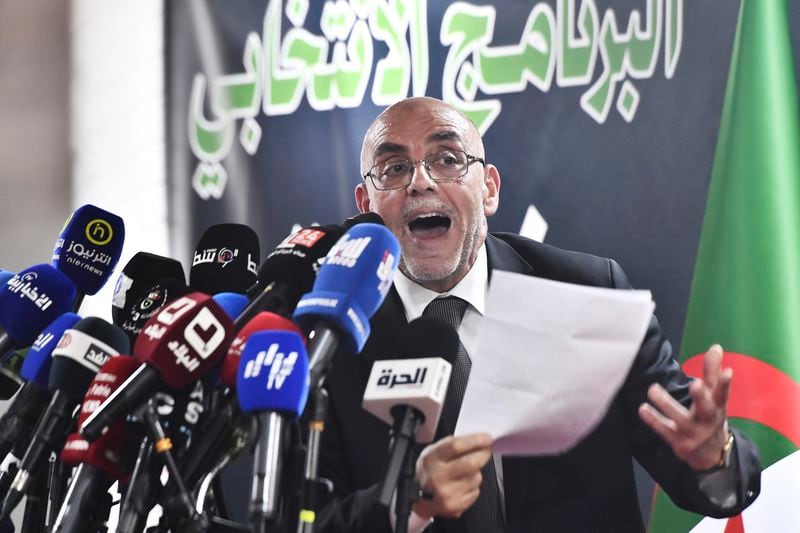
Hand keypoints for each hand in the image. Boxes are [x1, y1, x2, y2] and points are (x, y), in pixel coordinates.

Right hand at [412, 433, 492, 518]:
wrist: (416, 497)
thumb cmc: (428, 471)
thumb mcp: (433, 451)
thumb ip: (453, 444)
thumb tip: (477, 439)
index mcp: (431, 459)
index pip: (455, 446)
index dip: (475, 440)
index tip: (486, 438)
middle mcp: (437, 477)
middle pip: (469, 463)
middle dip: (482, 455)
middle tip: (486, 450)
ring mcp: (446, 494)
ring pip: (475, 478)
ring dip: (475, 473)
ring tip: (463, 473)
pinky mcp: (454, 507)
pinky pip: (475, 492)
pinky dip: (472, 487)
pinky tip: (461, 485)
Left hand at [638, 344, 731, 470]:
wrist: (711, 455)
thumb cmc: (710, 416)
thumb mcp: (715, 398)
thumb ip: (712, 372)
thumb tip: (716, 346)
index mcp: (718, 407)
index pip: (723, 394)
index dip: (725, 383)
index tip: (728, 372)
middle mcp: (707, 420)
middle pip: (706, 408)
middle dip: (701, 396)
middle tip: (696, 383)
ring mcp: (692, 432)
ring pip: (679, 418)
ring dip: (666, 404)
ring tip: (653, 389)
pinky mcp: (678, 441)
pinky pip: (664, 430)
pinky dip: (653, 420)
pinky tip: (642, 409)